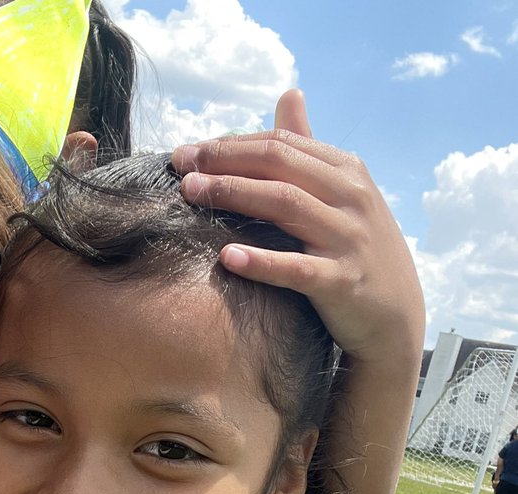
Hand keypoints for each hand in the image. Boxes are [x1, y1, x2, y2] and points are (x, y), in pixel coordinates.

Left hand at [170, 88, 424, 368]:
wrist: (395, 317)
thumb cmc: (356, 252)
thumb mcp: (341, 193)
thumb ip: (309, 149)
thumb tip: (289, 94)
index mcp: (345, 170)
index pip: (280, 143)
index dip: (230, 143)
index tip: (186, 152)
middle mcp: (350, 196)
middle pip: (279, 165)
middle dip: (224, 160)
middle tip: (179, 165)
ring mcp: (348, 238)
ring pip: (285, 205)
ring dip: (234, 194)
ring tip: (191, 194)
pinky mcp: (342, 282)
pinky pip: (297, 268)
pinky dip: (262, 261)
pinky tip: (226, 256)